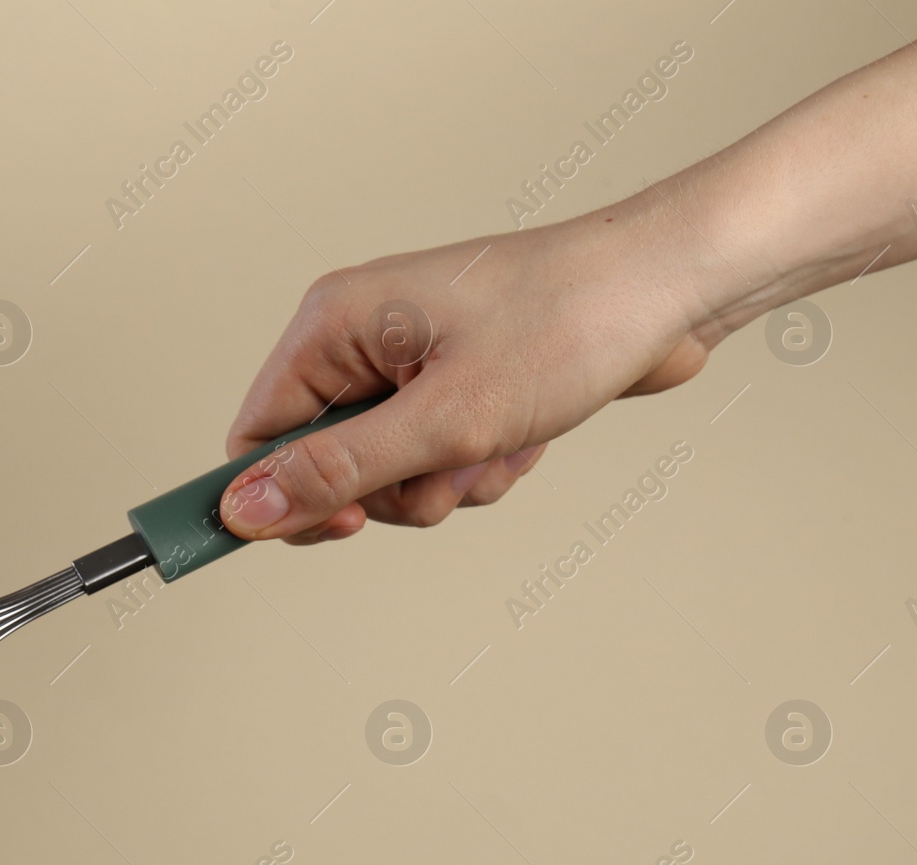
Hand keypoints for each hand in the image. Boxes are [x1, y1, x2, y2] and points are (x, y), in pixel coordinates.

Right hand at [220, 207, 717, 544]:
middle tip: (447, 470)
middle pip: (326, 464)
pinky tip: (524, 436)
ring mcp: (410, 359)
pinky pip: (436, 458)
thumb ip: (337, 471)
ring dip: (446, 481)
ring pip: (388, 472)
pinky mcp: (455, 380)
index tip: (343, 527)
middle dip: (391, 490)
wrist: (673, 286)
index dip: (283, 495)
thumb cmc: (566, 325)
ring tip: (499, 445)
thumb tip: (242, 511)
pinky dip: (479, 465)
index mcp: (332, 323)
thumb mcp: (444, 420)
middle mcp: (360, 337)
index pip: (256, 434)